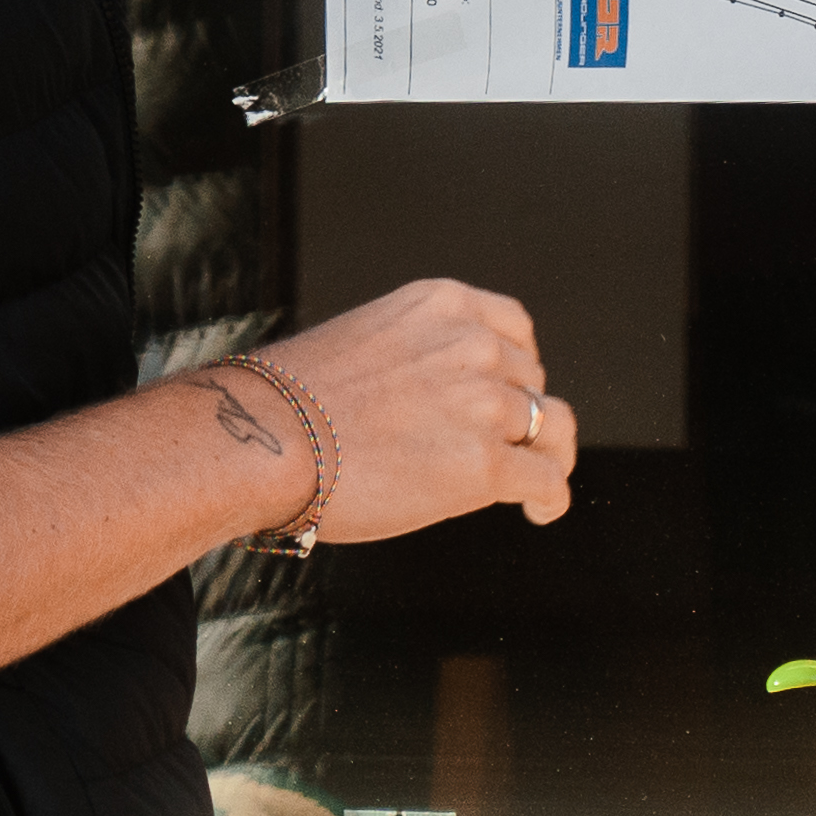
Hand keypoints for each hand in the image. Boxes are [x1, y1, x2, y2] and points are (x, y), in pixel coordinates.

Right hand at [215, 279, 578, 538]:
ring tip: (538, 482)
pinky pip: (546, 479)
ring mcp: (483, 403)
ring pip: (551, 428)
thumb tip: (433, 397)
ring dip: (546, 456)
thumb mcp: (368, 339)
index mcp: (444, 305)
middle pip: (530, 383)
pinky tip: (543, 510)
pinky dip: (551, 497)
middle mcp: (474, 344)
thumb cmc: (292, 402)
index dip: (518, 369)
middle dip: (517, 417)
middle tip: (498, 449)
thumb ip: (417, 355)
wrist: (263, 438)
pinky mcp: (484, 464)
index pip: (514, 330)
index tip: (510, 395)